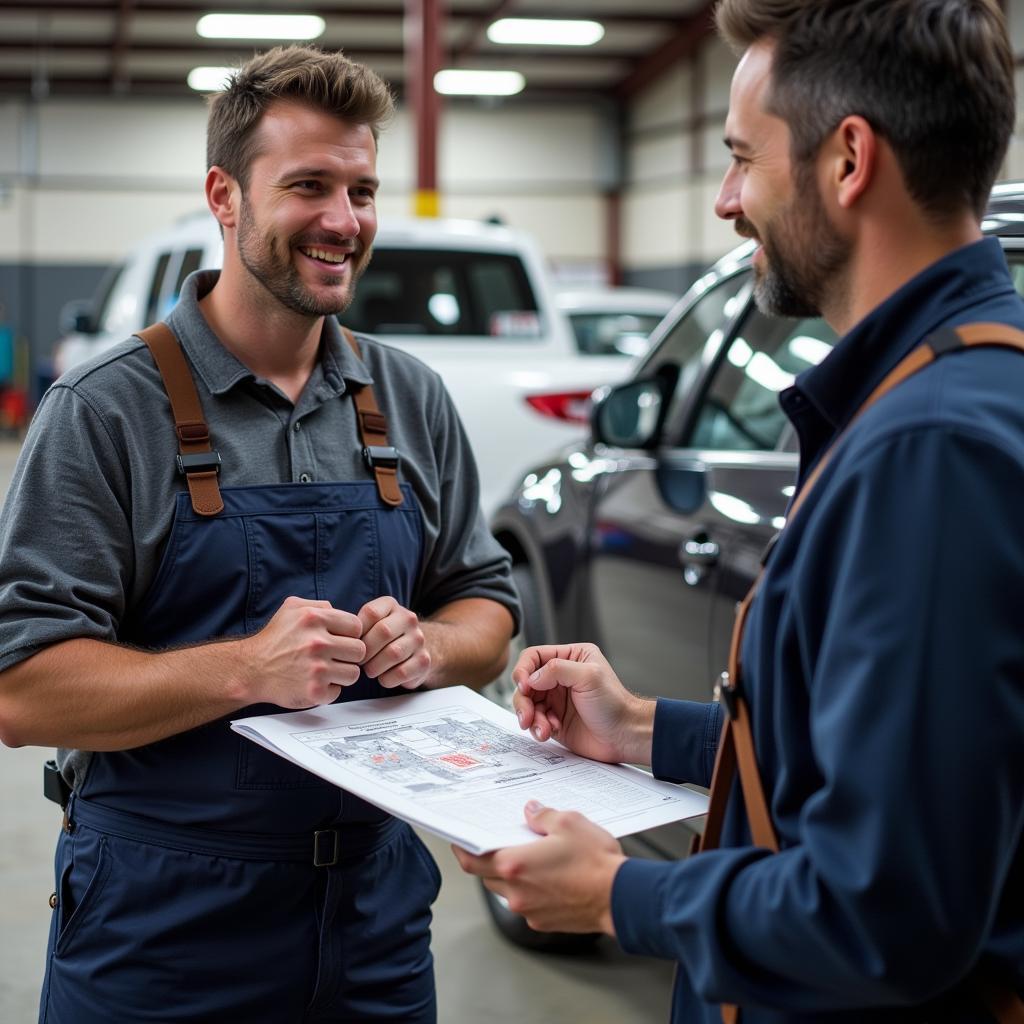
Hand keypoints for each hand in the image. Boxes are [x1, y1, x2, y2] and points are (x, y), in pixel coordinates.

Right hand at [242, 596, 364, 707]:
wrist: (250, 669)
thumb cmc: (273, 639)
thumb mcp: (291, 608)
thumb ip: (319, 605)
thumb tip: (339, 611)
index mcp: (314, 619)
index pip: (356, 626)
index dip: (350, 634)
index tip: (340, 640)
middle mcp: (317, 642)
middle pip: (359, 650)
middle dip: (349, 654)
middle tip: (335, 657)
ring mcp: (316, 668)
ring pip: (353, 673)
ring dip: (341, 673)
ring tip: (326, 670)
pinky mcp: (314, 691)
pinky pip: (338, 692)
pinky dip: (328, 690)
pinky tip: (314, 682)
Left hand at [358, 596, 430, 688]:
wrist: (412, 651)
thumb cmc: (380, 639)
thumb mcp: (368, 624)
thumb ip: (352, 625)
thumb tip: (333, 634)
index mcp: (391, 605)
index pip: (371, 613)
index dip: (358, 631)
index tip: (352, 644)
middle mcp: (408, 619)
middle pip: (383, 632)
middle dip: (366, 651)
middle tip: (359, 662)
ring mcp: (419, 639)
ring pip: (393, 653)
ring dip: (375, 667)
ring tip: (370, 670)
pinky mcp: (424, 660)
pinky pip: (402, 672)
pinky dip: (387, 679)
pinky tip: (384, 677)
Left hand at [452, 800, 624, 934]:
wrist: (622, 898)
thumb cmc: (596, 862)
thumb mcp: (569, 822)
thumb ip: (543, 816)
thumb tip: (532, 811)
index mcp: (514, 865)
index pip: (472, 861)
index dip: (461, 850)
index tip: (458, 841)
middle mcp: (516, 892)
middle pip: (488, 876)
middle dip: (490, 860)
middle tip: (500, 843)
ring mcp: (529, 910)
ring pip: (508, 891)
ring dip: (512, 875)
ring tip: (531, 857)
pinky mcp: (544, 922)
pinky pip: (527, 903)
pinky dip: (530, 889)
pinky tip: (549, 876)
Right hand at [512, 643, 653, 765]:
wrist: (624, 736)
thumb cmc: (614, 704)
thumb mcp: (589, 676)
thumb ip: (557, 670)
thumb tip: (531, 678)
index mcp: (571, 657)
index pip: (535, 656)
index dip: (524, 670)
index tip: (524, 686)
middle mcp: (560, 677)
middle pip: (526, 682)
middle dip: (523, 700)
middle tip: (527, 715)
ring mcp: (556, 700)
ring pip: (527, 704)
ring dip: (530, 717)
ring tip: (543, 729)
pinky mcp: (554, 720)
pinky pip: (534, 721)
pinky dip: (537, 728)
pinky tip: (550, 732)